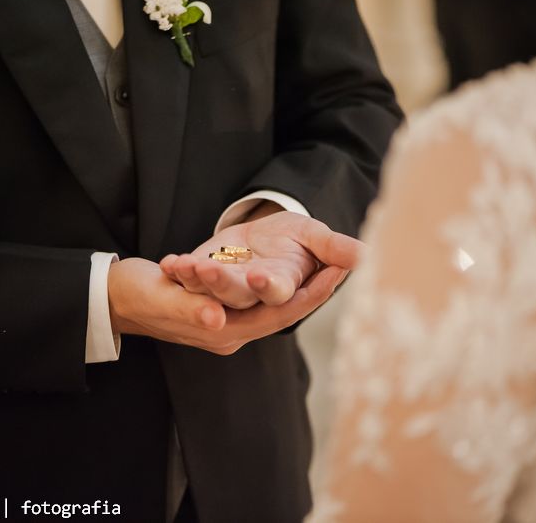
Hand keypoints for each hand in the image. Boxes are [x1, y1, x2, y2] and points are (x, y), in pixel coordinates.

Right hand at [108, 257, 347, 354]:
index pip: (276, 315)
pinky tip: (301, 265)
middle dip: (316, 289)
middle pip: (283, 312)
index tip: (338, 271)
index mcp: (221, 333)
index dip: (308, 294)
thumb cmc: (136, 296)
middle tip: (348, 263)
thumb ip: (190, 310)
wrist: (116, 298)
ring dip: (303, 285)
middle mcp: (231, 332)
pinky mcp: (223, 309)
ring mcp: (228, 322)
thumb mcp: (161, 299)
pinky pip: (262, 296)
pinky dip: (282, 282)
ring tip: (334, 262)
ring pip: (275, 304)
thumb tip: (218, 319)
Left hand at [160, 209, 362, 308]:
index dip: (270, 287)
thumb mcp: (314, 236)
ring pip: (211, 293)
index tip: (261, 275)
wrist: (261, 236)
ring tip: (188, 265)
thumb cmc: (293, 238)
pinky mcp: (201, 282)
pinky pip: (187, 282)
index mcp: (284, 290)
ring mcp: (225, 293)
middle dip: (224, 285)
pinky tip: (169, 263)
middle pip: (240, 298)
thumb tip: (367, 255)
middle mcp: (254, 299)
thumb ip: (334, 248)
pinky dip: (178, 271)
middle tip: (209, 270)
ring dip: (199, 280)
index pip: (282, 296)